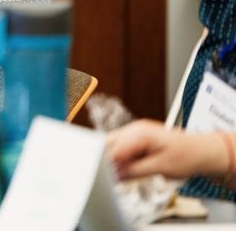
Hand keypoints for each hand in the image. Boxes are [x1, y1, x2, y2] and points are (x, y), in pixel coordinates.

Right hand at [105, 119, 228, 179]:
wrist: (202, 151)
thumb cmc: (187, 156)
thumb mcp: (160, 167)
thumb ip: (134, 170)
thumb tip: (114, 175)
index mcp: (139, 133)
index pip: (112, 148)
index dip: (106, 164)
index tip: (105, 177)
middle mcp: (134, 128)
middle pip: (108, 143)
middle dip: (107, 161)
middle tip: (111, 178)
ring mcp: (135, 132)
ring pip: (113, 145)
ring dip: (115, 160)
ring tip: (123, 175)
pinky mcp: (137, 138)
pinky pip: (122, 147)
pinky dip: (122, 159)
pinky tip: (129, 169)